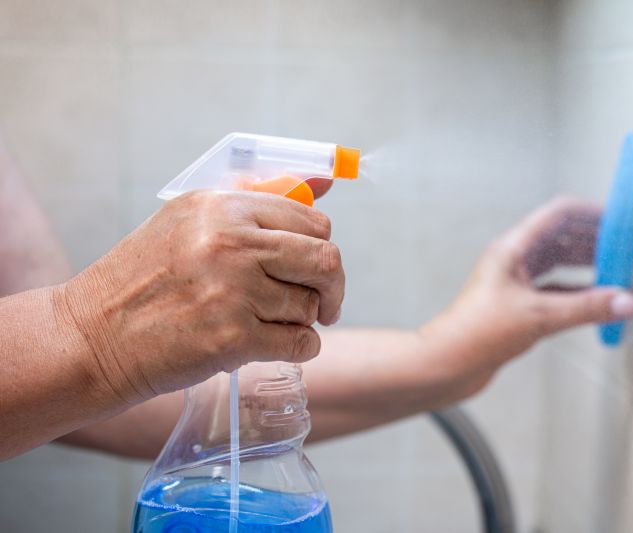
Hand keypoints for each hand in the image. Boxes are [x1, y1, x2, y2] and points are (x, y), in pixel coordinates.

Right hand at [54, 190, 343, 403]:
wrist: (91, 337)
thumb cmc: (144, 280)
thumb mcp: (188, 222)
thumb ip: (254, 200)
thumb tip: (324, 182)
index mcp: (221, 207)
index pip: (310, 219)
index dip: (321, 246)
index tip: (313, 268)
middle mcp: (229, 243)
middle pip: (324, 259)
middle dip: (333, 286)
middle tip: (324, 303)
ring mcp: (232, 292)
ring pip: (310, 305)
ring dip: (304, 319)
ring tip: (275, 323)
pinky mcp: (232, 339)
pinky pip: (300, 343)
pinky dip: (302, 348)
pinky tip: (280, 345)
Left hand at [423, 197, 632, 387]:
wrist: (448, 364)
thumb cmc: (475, 332)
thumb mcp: (538, 316)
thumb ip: (585, 308)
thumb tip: (625, 301)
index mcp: (513, 248)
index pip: (559, 214)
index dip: (592, 213)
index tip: (621, 221)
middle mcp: (514, 261)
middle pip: (562, 236)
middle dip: (595, 240)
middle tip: (627, 248)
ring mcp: (516, 283)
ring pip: (560, 264)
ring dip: (588, 266)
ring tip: (619, 272)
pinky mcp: (519, 306)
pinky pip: (556, 290)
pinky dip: (578, 292)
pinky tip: (597, 301)